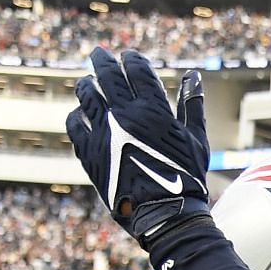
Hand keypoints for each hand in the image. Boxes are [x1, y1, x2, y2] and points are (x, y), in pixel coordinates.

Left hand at [66, 47, 210, 250]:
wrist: (165, 215)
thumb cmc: (186, 179)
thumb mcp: (196, 140)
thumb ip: (192, 105)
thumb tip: (192, 76)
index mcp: (153, 109)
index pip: (136, 69)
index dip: (131, 58)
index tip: (129, 56)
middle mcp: (125, 115)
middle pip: (106, 74)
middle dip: (102, 60)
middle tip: (100, 54)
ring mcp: (103, 132)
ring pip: (86, 94)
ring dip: (86, 84)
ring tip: (87, 82)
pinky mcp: (88, 152)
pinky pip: (74, 124)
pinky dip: (77, 115)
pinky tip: (81, 114)